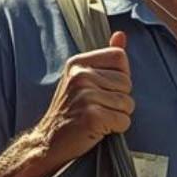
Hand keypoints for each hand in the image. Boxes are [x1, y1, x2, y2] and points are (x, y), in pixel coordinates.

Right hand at [33, 32, 132, 165]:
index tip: (101, 90)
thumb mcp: (84, 79)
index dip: (118, 77)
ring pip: (128, 103)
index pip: (120, 57)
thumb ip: (105, 59)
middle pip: (127, 83)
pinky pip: (124, 120)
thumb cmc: (71, 111)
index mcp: (78, 63)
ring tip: (97, 118)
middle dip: (119, 99)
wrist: (48, 142)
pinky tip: (97, 129)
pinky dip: (116, 129)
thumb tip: (122, 35)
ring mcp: (85, 95)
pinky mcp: (92, 116)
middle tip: (97, 108)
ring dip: (118, 115)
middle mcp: (80, 75)